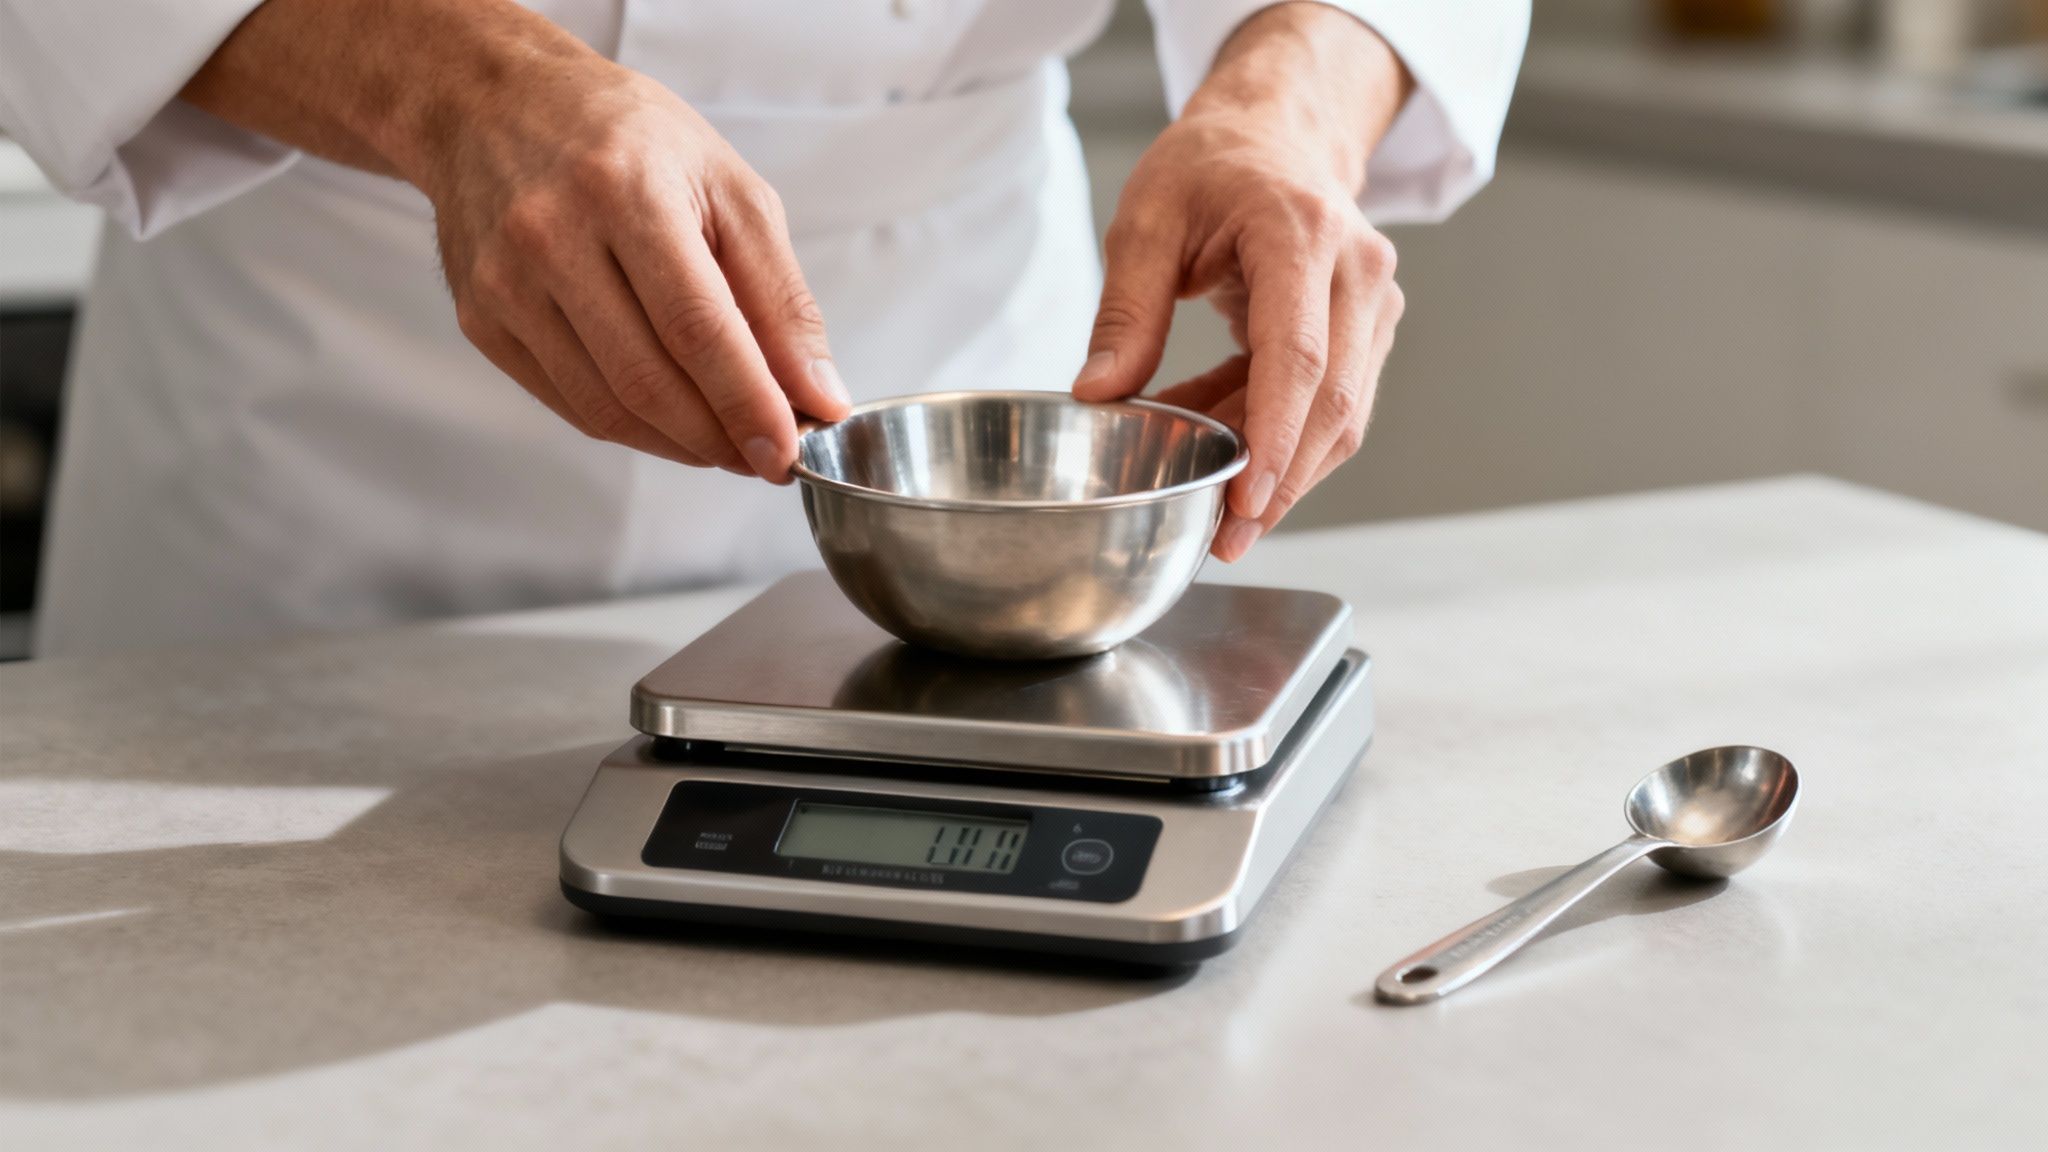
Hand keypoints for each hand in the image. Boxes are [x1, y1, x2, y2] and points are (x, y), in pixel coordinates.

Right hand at [422, 57, 848, 477]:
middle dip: (721, 438)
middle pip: (648, 379)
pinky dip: (633, 428)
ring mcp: (505, 284)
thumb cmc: (625, 137)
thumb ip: (780, 295)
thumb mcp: (727, 187)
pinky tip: (672, 421)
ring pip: (606, 407)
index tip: (789, 451)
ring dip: (680, 445)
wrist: (493, 103)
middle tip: (767, 457)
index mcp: (625, 189)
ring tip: (729, 444)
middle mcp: (552, 236)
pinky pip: (570, 404)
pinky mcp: (482, 320)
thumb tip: (818, 394)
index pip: (697, 326)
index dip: (748, 403)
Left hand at [1073, 3, 1411, 558]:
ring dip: (1283, 470)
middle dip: (1284, 483)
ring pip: (1344, 415)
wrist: (1276, 130)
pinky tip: (1224, 451)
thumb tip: (1097, 396)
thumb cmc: (1210, 165)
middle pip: (1335, 402)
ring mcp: (1374, 302)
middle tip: (1228, 539)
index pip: (1300, 356)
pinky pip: (1332, 403)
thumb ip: (1125, 312)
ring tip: (1217, 508)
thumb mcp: (1145, 221)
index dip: (1276, 437)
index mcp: (1301, 234)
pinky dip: (1280, 437)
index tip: (1246, 501)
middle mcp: (1358, 271)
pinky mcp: (1369, 329)